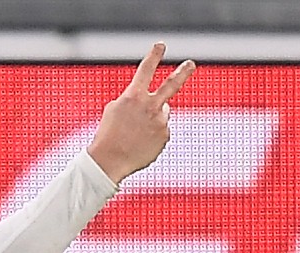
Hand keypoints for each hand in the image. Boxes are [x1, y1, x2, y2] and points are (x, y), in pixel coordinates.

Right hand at [88, 43, 195, 183]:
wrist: (110, 160)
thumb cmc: (108, 135)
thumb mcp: (115, 110)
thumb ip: (136, 100)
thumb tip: (158, 104)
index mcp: (134, 96)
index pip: (146, 70)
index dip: (154, 55)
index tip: (161, 45)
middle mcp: (150, 106)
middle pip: (171, 85)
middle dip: (182, 72)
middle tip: (191, 64)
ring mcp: (160, 121)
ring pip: (161, 113)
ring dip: (152, 118)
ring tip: (136, 132)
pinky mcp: (165, 136)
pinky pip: (161, 129)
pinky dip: (153, 134)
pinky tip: (140, 142)